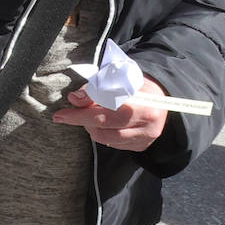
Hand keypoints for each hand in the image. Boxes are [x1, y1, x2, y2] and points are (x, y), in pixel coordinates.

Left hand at [52, 77, 168, 151]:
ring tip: (88, 115)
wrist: (162, 99)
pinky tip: (102, 123)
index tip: (61, 114)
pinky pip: (113, 144)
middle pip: (105, 128)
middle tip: (65, 115)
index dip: (82, 113)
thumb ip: (97, 87)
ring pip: (106, 139)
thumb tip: (74, 98)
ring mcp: (145, 138)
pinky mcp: (141, 146)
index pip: (107, 112)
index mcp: (145, 104)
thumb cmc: (137, 85)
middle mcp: (147, 125)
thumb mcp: (119, 78)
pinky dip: (102, 134)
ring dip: (91, 127)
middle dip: (80, 121)